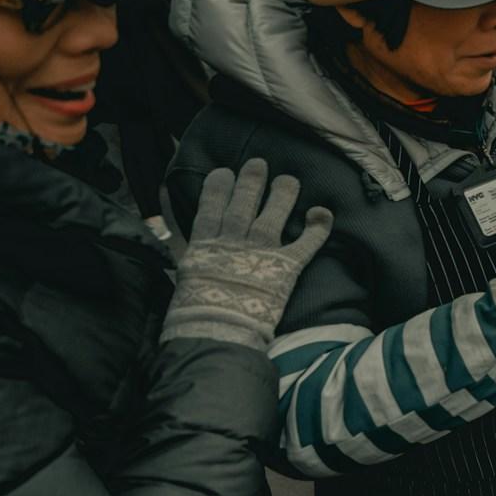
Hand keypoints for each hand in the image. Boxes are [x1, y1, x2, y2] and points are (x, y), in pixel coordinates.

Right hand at [162, 159, 333, 348]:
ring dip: (283, 195)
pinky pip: (306, 244)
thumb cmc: (192, 310)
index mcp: (206, 244)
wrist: (215, 332)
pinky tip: (323, 213)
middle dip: (252, 182)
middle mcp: (234, 242)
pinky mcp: (286, 267)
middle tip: (259, 164)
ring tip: (288, 180)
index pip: (212, 206)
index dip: (219, 187)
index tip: (225, 172)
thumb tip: (172, 221)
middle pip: (245, 204)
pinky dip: (317, 229)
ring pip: (274, 215)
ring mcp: (261, 252)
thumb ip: (180, 243)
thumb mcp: (180, 272)